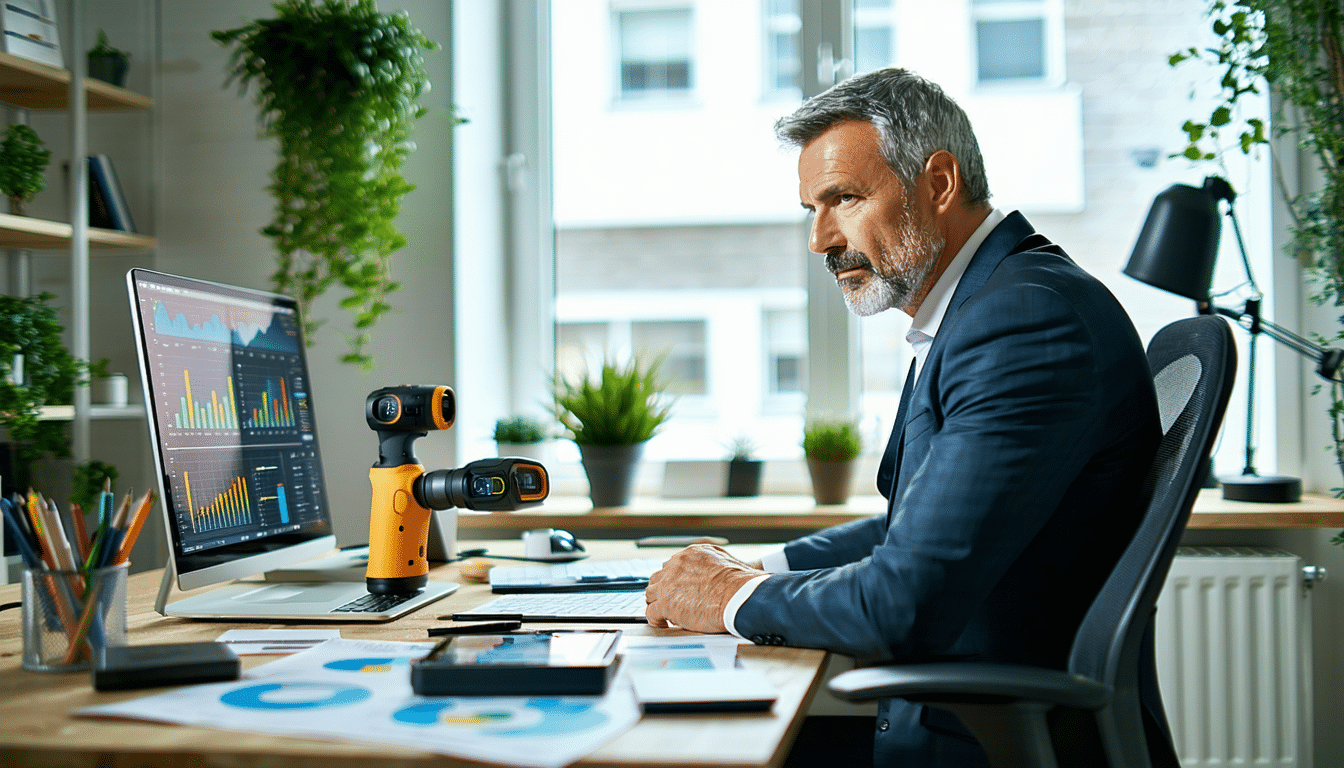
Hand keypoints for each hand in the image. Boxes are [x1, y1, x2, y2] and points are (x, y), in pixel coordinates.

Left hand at [645, 544, 762, 632]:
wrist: (739, 596)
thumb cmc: (740, 583)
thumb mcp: (726, 560)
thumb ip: (713, 562)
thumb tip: (713, 572)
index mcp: (691, 554)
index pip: (672, 565)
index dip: (674, 581)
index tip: (678, 590)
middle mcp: (677, 565)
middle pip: (659, 578)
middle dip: (662, 590)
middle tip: (669, 601)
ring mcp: (669, 584)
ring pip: (651, 593)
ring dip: (657, 603)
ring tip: (664, 614)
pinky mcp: (667, 603)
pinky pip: (651, 612)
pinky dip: (655, 619)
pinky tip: (663, 623)